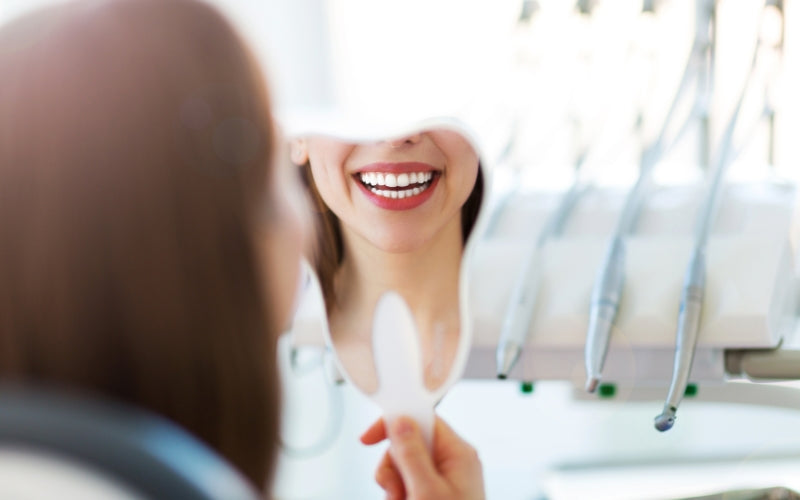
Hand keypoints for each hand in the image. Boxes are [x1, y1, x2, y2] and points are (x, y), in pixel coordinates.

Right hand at [360, 416, 484, 499]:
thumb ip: (412, 455)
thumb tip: (401, 422)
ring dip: (394, 487)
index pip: (424, 420)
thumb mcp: (426, 492)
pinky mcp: (434, 496)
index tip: (369, 438)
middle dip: (393, 468)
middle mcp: (452, 463)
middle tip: (396, 491)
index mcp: (458, 454)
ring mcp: (444, 481)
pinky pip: (406, 486)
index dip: (395, 422)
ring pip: (403, 468)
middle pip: (408, 445)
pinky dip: (399, 497)